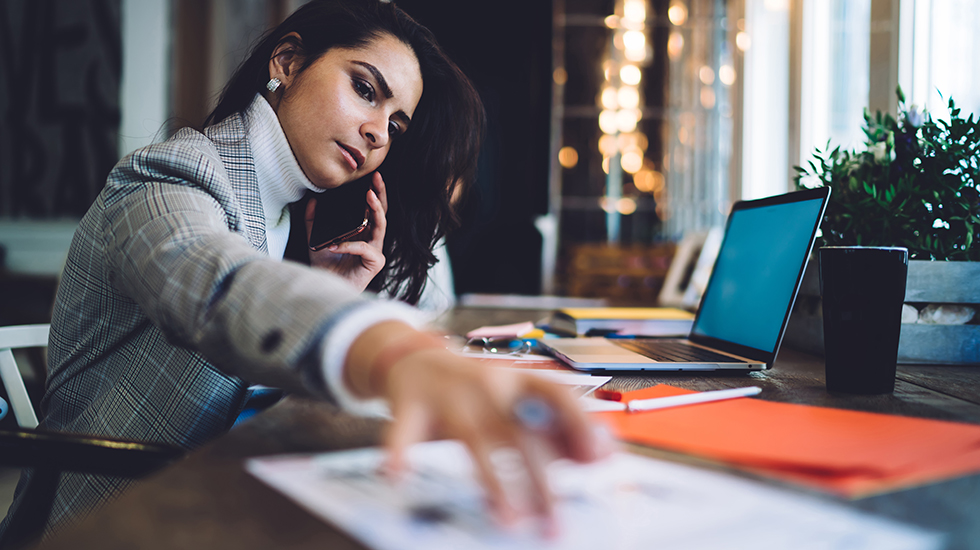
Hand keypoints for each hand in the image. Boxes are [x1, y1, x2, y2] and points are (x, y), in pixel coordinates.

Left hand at [306, 172, 387, 290]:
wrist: (326, 286)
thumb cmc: (326, 266)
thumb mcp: (316, 238)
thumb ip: (313, 221)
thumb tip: (312, 201)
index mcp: (362, 232)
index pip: (371, 209)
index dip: (374, 192)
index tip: (371, 176)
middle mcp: (372, 240)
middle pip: (382, 213)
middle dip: (380, 194)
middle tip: (376, 178)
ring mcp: (376, 251)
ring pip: (381, 226)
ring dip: (375, 210)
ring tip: (368, 196)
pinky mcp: (375, 263)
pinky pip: (364, 248)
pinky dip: (349, 244)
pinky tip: (335, 245)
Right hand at [344, 322, 611, 528]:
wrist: (415, 357)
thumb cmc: (478, 390)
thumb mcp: (518, 398)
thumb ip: (560, 426)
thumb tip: (605, 454)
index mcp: (520, 379)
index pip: (557, 395)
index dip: (579, 423)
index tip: (599, 458)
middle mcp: (488, 382)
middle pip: (519, 432)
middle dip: (539, 482)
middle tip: (553, 525)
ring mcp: (448, 393)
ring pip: (474, 439)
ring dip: (493, 481)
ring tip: (509, 520)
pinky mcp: (410, 403)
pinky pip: (404, 431)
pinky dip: (399, 453)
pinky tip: (398, 477)